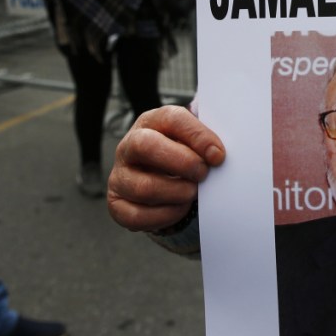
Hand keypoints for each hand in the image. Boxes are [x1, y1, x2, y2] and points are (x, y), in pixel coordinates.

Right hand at [108, 105, 225, 232]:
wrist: (161, 176)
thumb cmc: (182, 154)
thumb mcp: (193, 141)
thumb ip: (205, 141)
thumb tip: (219, 154)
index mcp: (152, 122)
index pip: (172, 119)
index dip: (197, 136)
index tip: (218, 155)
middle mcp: (129, 146)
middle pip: (146, 146)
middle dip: (182, 162)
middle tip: (203, 174)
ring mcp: (120, 175)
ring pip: (144, 187)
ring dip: (177, 193)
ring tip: (192, 193)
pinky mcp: (116, 203)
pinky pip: (138, 215)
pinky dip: (165, 216)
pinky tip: (179, 208)